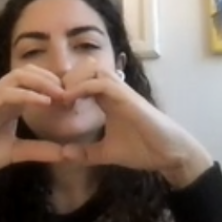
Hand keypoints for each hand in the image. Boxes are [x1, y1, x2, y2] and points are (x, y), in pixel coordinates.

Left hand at [57, 68, 211, 184]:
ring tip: (60, 99)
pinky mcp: (128, 98)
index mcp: (108, 100)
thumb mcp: (106, 153)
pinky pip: (102, 82)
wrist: (170, 154)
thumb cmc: (143, 150)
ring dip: (73, 80)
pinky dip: (82, 87)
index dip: (64, 87)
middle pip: (86, 67)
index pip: (83, 80)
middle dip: (65, 78)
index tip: (51, 104)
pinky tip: (69, 101)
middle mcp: (114, 91)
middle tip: (53, 98)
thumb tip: (63, 154)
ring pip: (94, 68)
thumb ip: (85, 152)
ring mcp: (122, 92)